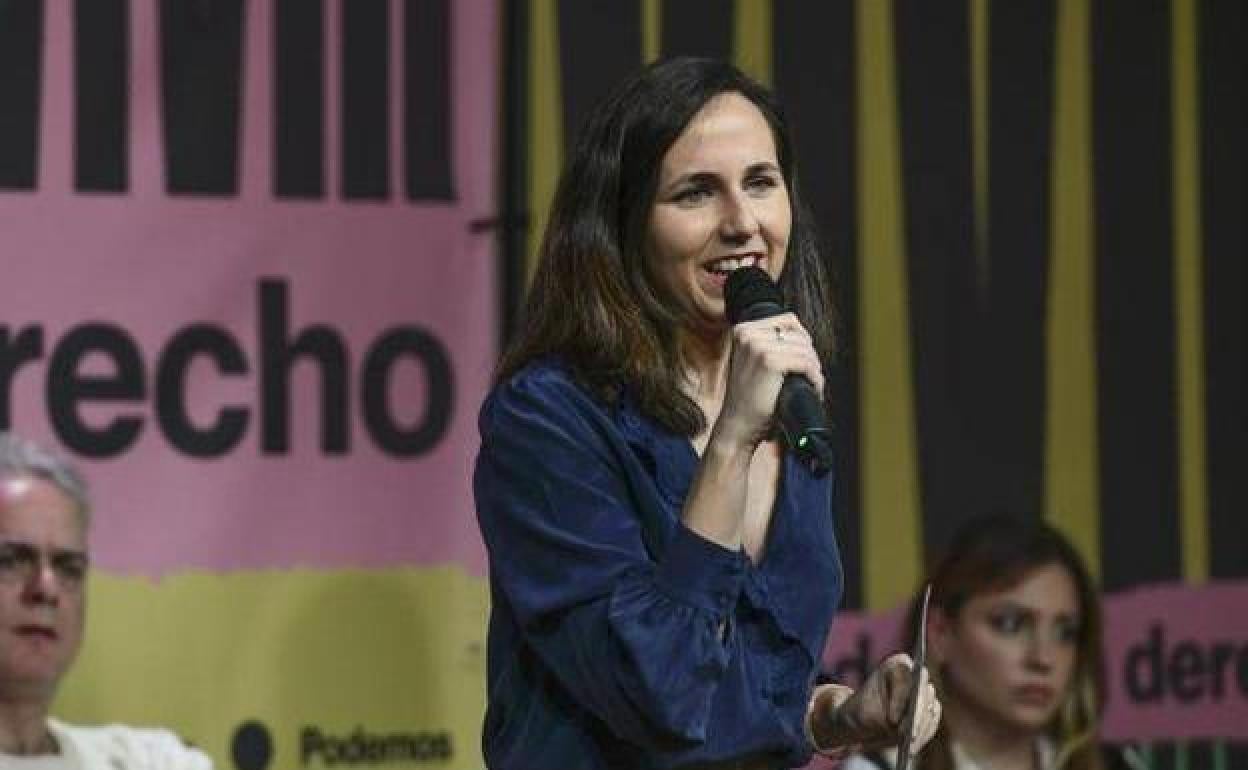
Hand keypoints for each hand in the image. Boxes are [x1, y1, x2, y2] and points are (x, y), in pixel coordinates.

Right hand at [713, 313, 823, 450]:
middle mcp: (748, 334)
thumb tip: (803, 339)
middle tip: (811, 376)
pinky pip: (806, 364)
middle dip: (811, 356)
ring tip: (812, 385)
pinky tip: (812, 389)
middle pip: (799, 334)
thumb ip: (769, 346)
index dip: (803, 339)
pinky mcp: (770, 362)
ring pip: (806, 349)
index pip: (788, 320)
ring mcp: (758, 347)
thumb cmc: (747, 400)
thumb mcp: (752, 363)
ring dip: (815, 369)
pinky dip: (815, 378)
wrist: (736, 426)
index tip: (806, 358)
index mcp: (743, 331)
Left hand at [806, 653, 940, 755]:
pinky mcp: (929, 710)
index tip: (892, 719)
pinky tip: (913, 747)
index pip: (905, 677)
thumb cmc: (860, 710)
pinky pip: (932, 722)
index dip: (900, 698)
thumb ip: (878, 713)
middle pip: (924, 691)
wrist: (865, 721)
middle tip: (908, 736)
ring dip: (921, 728)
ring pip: (930, 708)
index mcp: (897, 664)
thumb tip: (897, 724)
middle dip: (916, 715)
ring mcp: (924, 693)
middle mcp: (914, 675)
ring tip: (909, 745)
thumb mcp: (862, 711)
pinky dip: (923, 735)